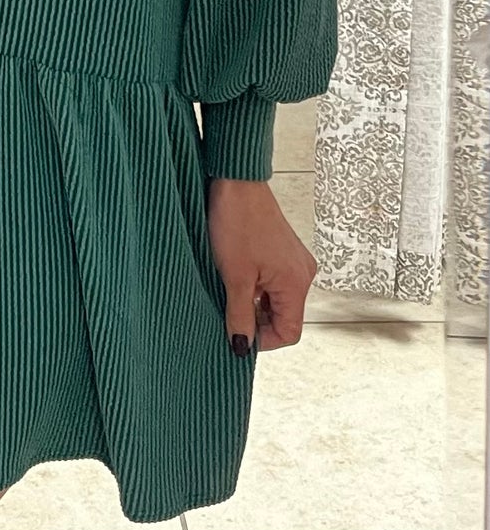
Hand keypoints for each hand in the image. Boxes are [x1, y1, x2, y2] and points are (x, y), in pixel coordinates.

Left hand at [206, 178, 317, 352]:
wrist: (236, 181)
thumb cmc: (237, 223)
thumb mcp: (234, 277)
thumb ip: (239, 316)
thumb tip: (241, 347)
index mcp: (297, 283)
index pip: (290, 332)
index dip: (262, 341)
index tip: (236, 336)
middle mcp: (302, 274)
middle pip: (284, 317)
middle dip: (256, 322)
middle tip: (226, 315)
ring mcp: (294, 262)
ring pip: (276, 300)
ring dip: (253, 305)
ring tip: (227, 292)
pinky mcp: (283, 252)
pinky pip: (273, 283)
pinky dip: (255, 289)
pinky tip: (234, 279)